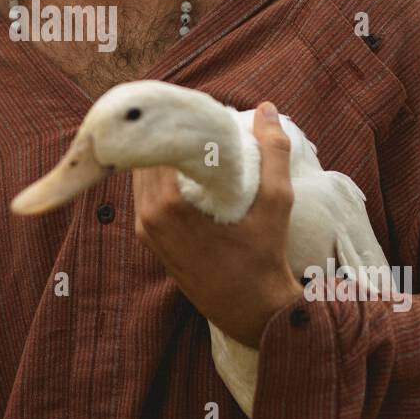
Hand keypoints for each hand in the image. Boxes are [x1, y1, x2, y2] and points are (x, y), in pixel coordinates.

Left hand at [131, 101, 301, 347]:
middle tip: (191, 116)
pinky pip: (146, 197)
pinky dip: (159, 179)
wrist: (254, 313)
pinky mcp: (150, 242)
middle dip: (164, 136)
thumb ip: (272, 152)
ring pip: (142, 177)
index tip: (190, 106)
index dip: (168, 121)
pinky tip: (182, 167)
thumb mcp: (277, 202)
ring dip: (161, 157)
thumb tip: (267, 108)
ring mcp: (145, 232)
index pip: (154, 146)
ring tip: (188, 138)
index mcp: (167, 205)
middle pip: (145, 159)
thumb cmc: (265, 258)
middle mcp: (147, 217)